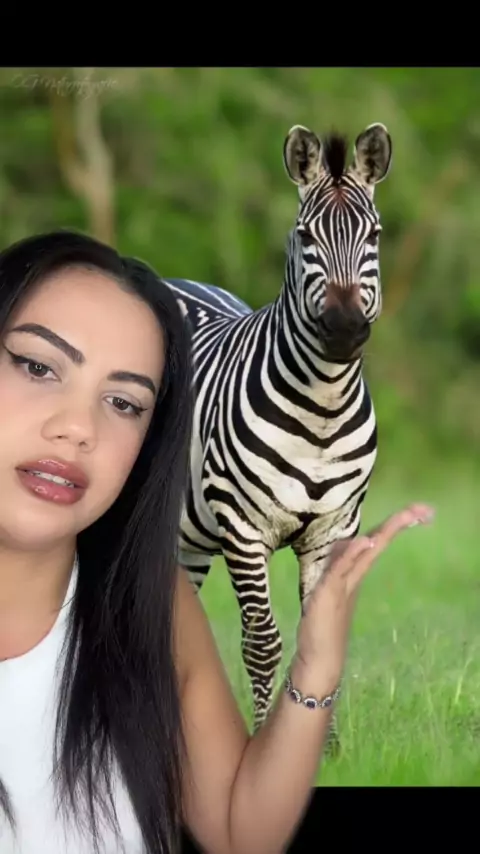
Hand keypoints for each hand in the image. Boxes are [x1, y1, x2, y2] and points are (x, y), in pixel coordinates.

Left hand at [292, 503, 434, 692]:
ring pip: (366, 553)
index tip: (416, 511)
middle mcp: (354, 577)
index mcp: (354, 574)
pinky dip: (354, 553)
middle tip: (424, 510)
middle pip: (378, 543)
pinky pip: (342, 569)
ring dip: (384, 532)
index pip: (374, 543)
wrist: (320, 659)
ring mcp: (344, 585)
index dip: (392, 525)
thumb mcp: (327, 587)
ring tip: (406, 515)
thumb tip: (350, 544)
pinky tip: (365, 541)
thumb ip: (337, 567)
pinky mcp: (329, 594)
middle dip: (398, 524)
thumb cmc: (321, 626)